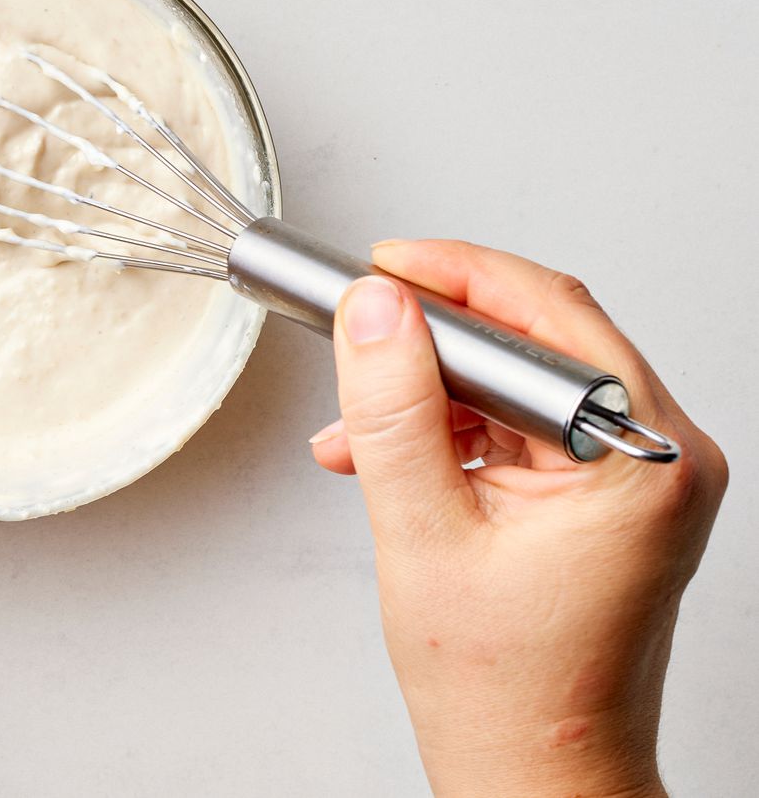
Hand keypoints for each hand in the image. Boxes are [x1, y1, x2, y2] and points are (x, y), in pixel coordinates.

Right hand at [309, 240, 725, 797]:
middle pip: (536, 340)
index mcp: (640, 459)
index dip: (452, 279)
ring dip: (431, 394)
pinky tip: (391, 458)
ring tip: (357, 432)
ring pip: (520, 382)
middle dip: (431, 339)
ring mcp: (638, 476)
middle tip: (359, 330)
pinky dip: (454, 432)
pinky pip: (522, 426)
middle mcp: (660, 456)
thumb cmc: (503, 689)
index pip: (546, 316)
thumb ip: (392, 409)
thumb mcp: (421, 531)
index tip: (380, 269)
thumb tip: (374, 310)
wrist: (535, 773)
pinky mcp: (609, 494)